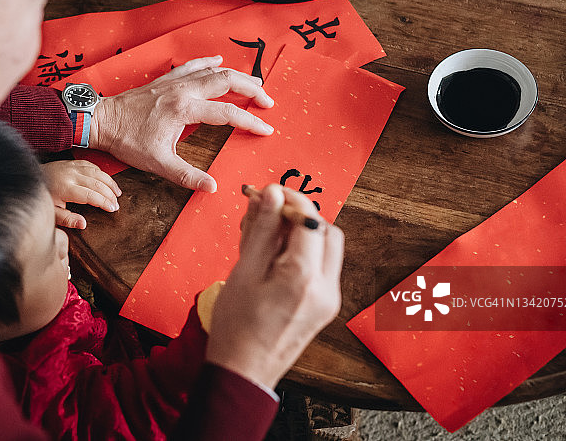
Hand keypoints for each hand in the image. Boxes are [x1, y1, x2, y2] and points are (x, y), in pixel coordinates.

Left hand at [41, 160, 121, 228]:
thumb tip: (83, 224)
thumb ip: (67, 219)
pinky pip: (91, 165)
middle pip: (97, 183)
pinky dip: (101, 173)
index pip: (91, 195)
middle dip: (110, 194)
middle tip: (117, 204)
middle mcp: (71, 175)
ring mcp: (72, 167)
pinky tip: (106, 180)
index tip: (113, 209)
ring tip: (117, 193)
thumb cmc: (42, 196)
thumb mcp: (51, 212)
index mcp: (66, 188)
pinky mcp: (72, 162)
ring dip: (109, 182)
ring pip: (97, 172)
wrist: (29, 178)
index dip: (104, 202)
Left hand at [90, 56, 274, 192]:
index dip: (250, 121)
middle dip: (252, 90)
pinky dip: (209, 62)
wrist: (102, 120)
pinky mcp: (166, 80)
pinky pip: (192, 65)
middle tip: (268, 101)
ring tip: (254, 84)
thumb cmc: (127, 140)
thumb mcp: (158, 163)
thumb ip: (186, 175)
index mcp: (184, 110)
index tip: (266, 129)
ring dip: (236, 76)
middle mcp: (183, 90)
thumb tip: (211, 187)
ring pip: (213, 71)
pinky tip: (218, 59)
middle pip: (227, 81)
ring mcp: (174, 82)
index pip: (227, 114)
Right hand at [205, 184, 343, 388]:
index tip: (268, 192)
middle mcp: (326, 288)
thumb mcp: (244, 271)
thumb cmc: (237, 328)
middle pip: (326, 231)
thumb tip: (271, 194)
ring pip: (327, 248)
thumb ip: (261, 229)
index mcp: (304, 277)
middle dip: (299, 216)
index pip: (310, 220)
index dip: (290, 199)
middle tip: (267, 213)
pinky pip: (321, 267)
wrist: (243, 372)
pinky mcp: (325, 307)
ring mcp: (329, 299)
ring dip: (301, 234)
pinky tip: (273, 257)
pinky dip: (303, 254)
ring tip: (264, 237)